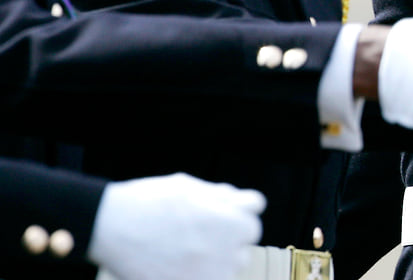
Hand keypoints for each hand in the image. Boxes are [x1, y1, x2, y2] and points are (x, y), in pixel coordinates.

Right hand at [88, 173, 263, 279]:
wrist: (111, 226)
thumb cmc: (149, 201)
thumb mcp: (190, 186)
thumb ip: (221, 195)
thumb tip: (240, 201)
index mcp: (233, 217)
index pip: (255, 208)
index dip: (235, 204)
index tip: (215, 208)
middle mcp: (229, 246)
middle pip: (247, 237)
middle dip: (229, 231)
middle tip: (197, 230)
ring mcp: (212, 272)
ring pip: (233, 266)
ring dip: (218, 258)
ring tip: (185, 249)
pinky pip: (211, 279)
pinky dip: (199, 274)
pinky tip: (177, 265)